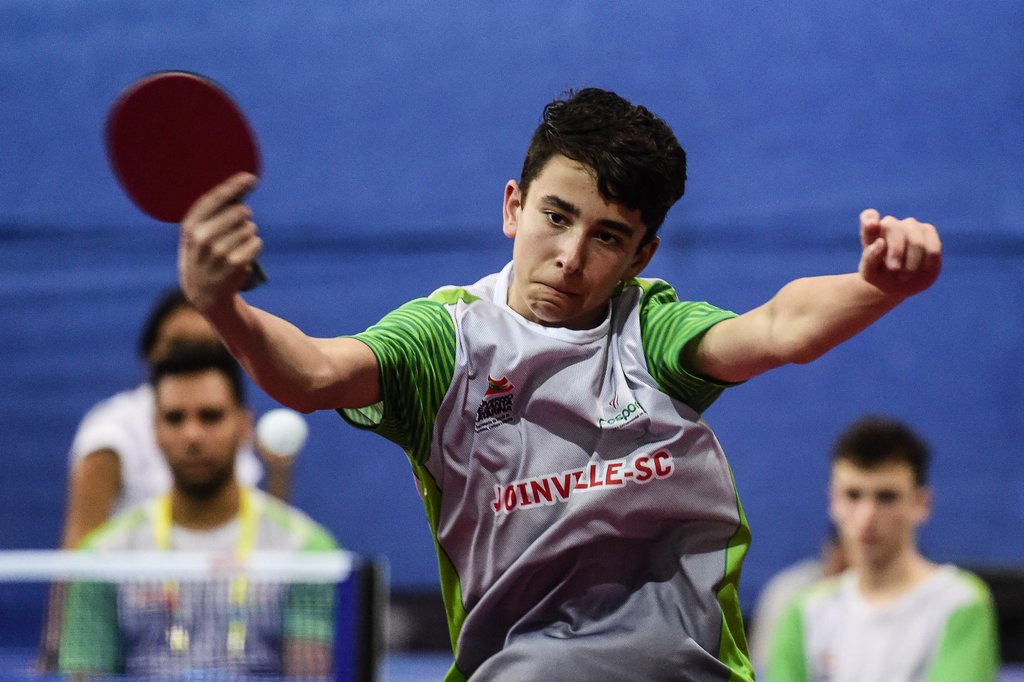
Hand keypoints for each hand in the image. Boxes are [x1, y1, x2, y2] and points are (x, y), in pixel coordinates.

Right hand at [178, 173, 261, 311]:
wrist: (204, 293)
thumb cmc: (203, 255)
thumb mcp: (197, 234)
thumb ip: (213, 212)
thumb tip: (242, 184)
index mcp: (190, 225)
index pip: (216, 198)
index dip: (235, 185)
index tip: (251, 178)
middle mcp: (202, 237)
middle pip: (240, 211)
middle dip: (243, 216)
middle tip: (237, 226)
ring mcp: (219, 252)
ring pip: (250, 228)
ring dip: (248, 233)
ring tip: (236, 245)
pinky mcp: (236, 264)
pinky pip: (256, 242)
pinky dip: (254, 245)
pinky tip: (244, 254)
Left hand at [858, 209, 941, 298]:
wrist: (901, 283)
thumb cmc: (881, 276)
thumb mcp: (871, 273)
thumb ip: (870, 259)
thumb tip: (881, 242)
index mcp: (870, 232)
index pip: (868, 216)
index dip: (870, 219)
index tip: (871, 225)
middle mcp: (890, 224)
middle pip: (892, 227)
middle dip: (896, 250)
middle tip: (894, 269)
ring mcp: (910, 225)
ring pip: (916, 241)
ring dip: (911, 262)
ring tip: (905, 276)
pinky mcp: (928, 231)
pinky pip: (932, 248)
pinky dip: (926, 265)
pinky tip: (920, 271)